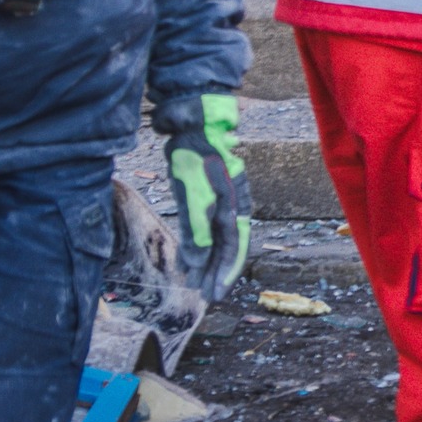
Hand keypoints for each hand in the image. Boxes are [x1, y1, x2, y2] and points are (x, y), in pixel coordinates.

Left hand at [157, 93, 252, 300]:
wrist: (193, 124)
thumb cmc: (198, 158)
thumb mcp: (196, 195)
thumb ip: (197, 228)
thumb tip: (197, 261)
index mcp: (236, 206)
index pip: (234, 248)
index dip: (225, 273)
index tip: (214, 295)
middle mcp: (232, 207)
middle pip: (226, 247)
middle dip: (216, 272)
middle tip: (204, 296)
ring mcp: (219, 202)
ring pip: (214, 240)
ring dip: (206, 263)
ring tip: (194, 284)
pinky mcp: (204, 197)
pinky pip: (202, 229)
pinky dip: (196, 246)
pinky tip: (186, 261)